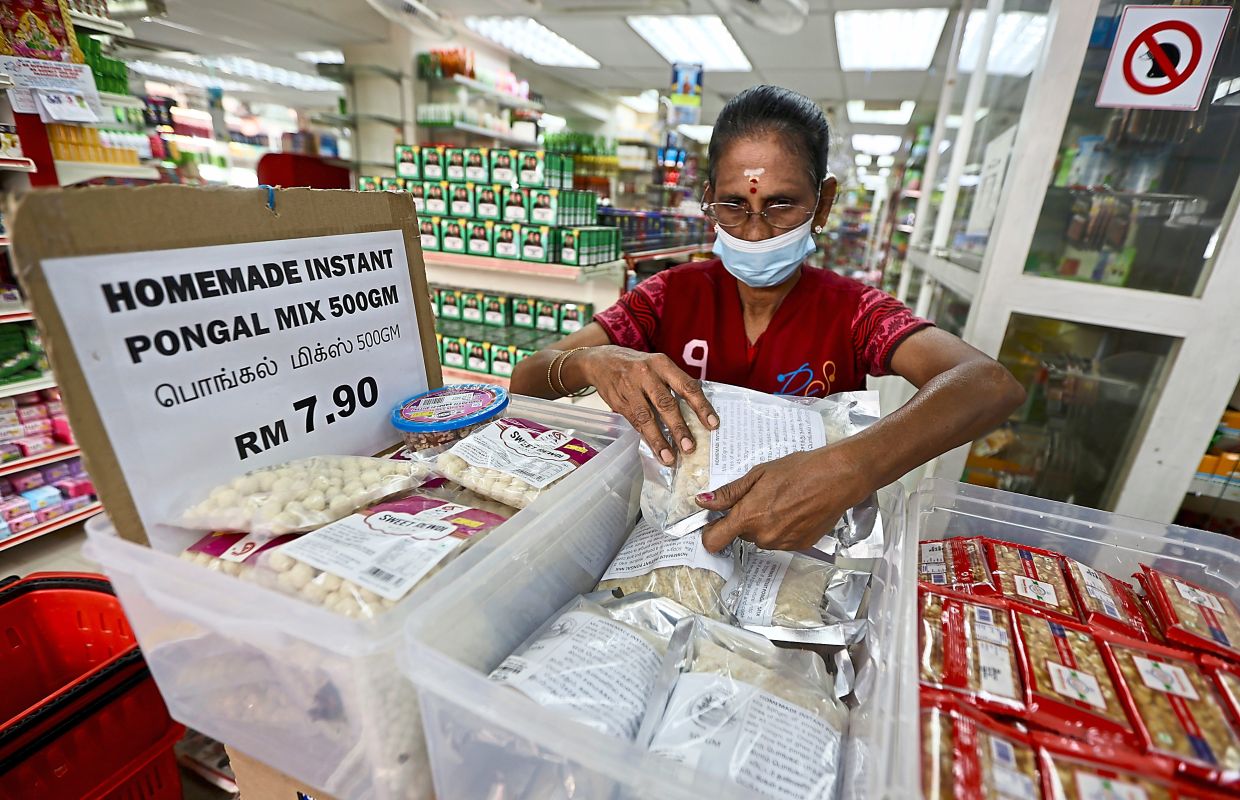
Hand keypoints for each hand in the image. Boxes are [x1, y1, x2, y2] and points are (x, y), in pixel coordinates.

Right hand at [577, 346, 716, 464]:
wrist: (601, 361)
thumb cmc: (638, 366)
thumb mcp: (657, 366)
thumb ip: (674, 384)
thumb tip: (697, 412)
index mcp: (662, 364)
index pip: (686, 386)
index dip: (701, 406)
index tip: (712, 424)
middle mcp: (647, 375)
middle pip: (666, 403)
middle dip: (679, 427)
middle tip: (690, 447)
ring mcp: (631, 389)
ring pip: (647, 417)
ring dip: (659, 440)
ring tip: (670, 458)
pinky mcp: (619, 402)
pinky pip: (635, 423)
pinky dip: (647, 438)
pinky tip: (656, 451)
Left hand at [696, 443, 870, 552]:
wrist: (837, 478)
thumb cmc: (800, 471)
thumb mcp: (758, 474)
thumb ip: (729, 493)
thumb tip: (704, 502)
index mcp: (748, 517)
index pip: (713, 541)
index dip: (710, 531)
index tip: (714, 521)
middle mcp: (763, 536)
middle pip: (740, 534)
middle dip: (745, 519)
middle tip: (760, 496)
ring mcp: (782, 543)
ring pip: (761, 537)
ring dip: (765, 523)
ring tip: (782, 500)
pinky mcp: (799, 546)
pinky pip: (780, 540)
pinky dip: (783, 527)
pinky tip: (795, 509)